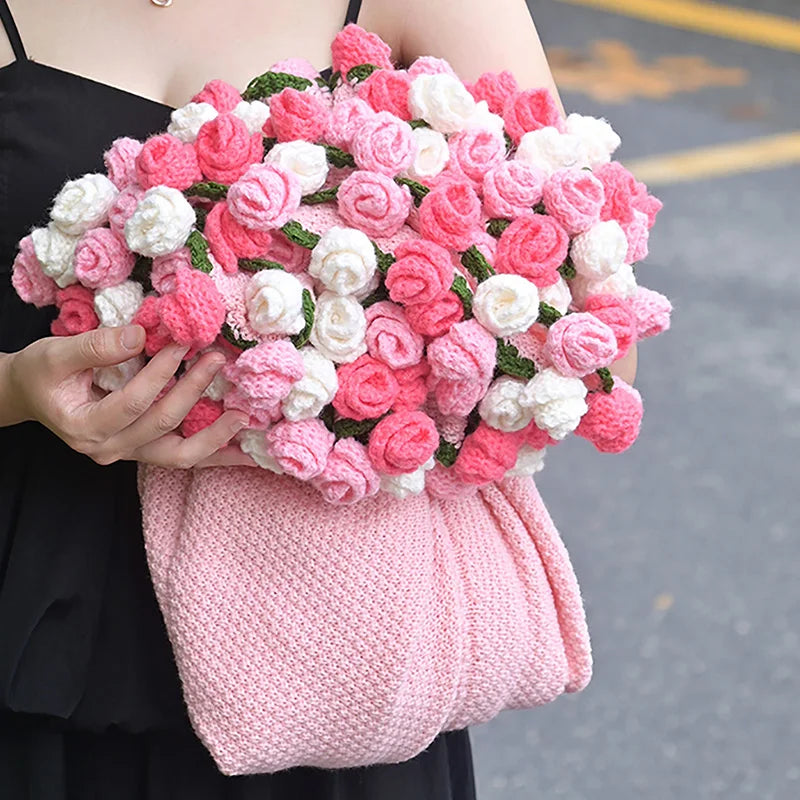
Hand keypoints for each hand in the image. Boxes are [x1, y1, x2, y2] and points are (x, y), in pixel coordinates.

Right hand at [7, 324, 257, 468]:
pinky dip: (214, 453)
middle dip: (193, 391)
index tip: (181, 343)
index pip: (133, 402)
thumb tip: (142, 334)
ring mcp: (128, 454)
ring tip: (246, 420)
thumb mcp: (56, 354)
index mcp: (84, 427)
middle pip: (161, 427)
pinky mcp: (143, 450)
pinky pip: (183, 456)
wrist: (30, 394)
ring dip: (216, 439)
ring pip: (179, 456)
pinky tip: (243, 449)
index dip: (160, 372)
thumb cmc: (41, 373)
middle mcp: (108, 448)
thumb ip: (96, 346)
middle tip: (216, 360)